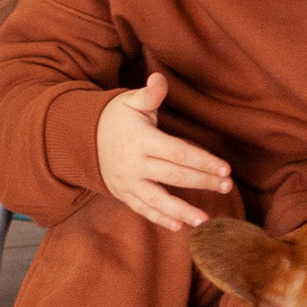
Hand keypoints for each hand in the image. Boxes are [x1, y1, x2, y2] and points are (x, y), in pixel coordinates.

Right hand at [96, 74, 234, 230]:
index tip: (225, 169)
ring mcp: (128, 182)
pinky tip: (180, 227)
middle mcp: (134, 164)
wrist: (80, 139)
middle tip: (227, 187)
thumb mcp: (130, 101)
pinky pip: (143, 210)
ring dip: (182, 211)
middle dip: (202, 182)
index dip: (202, 161)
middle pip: (173, 176)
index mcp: (141, 139)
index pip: (177, 152)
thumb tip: (160, 79)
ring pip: (158, 200)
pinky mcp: (123, 194)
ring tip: (205, 220)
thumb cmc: (114, 118)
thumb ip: (149, 94)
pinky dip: (160, 219)